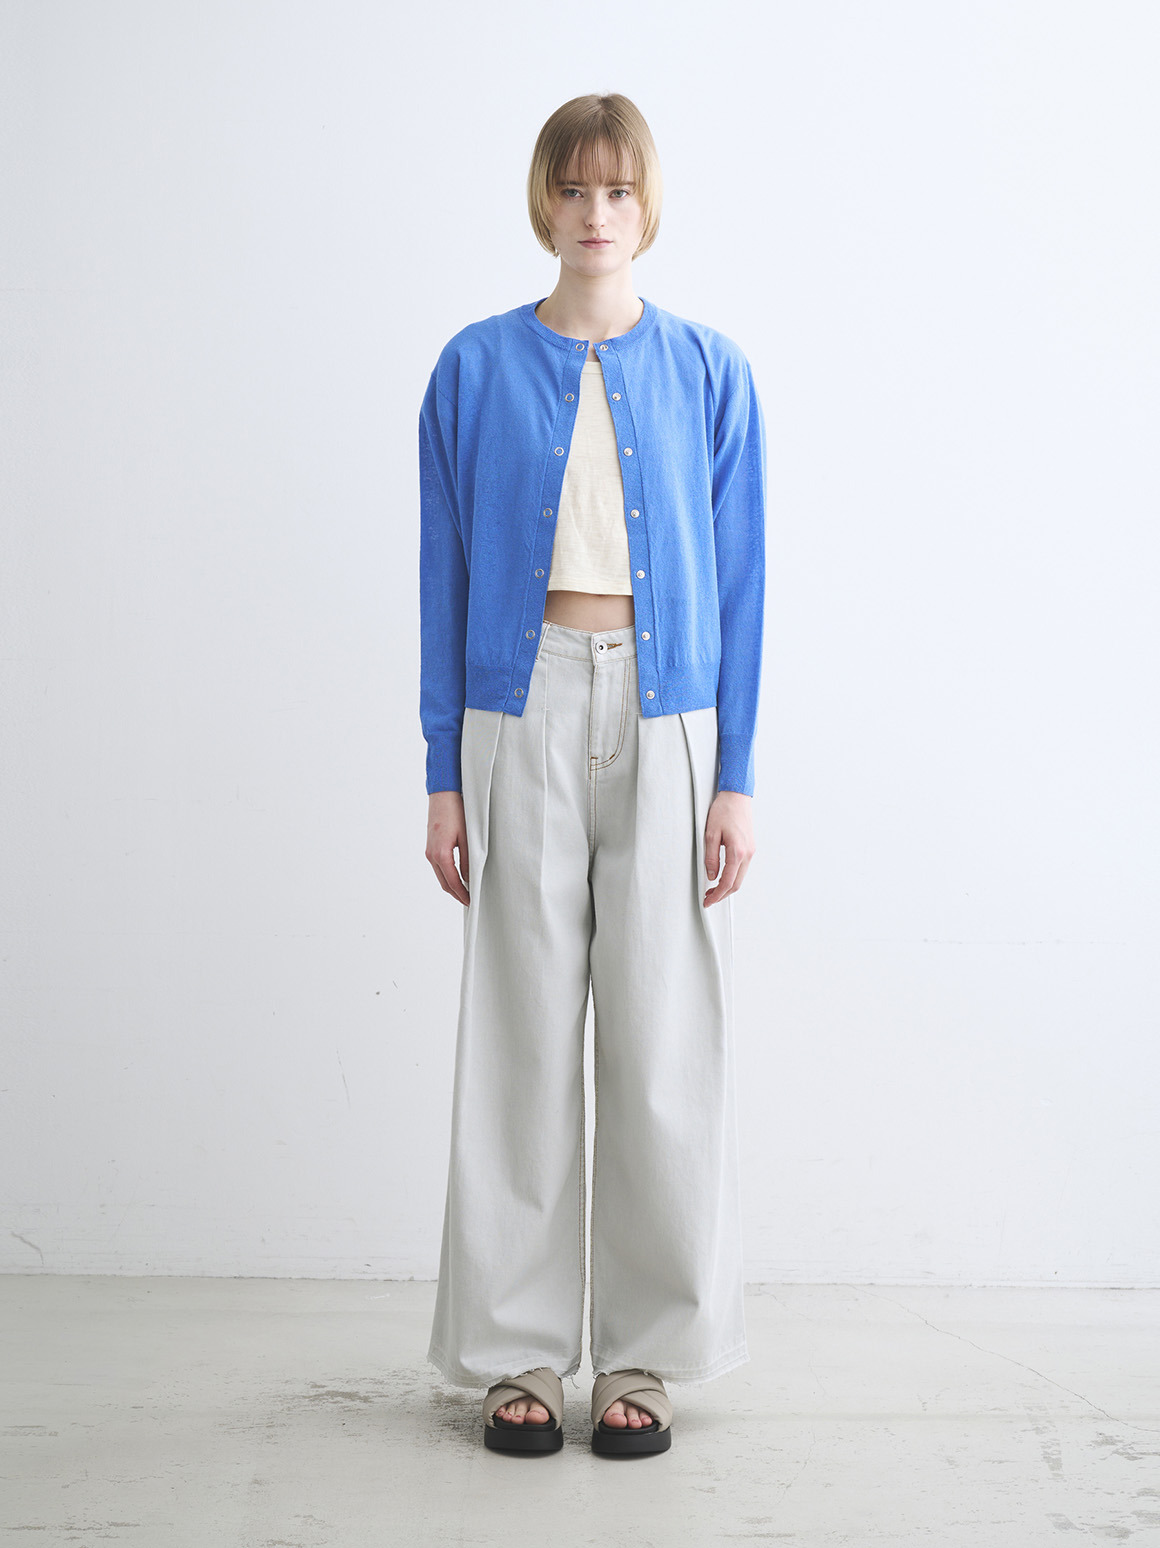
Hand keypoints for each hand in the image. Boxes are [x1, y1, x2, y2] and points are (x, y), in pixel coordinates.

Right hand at [426, 791, 469, 903]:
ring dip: (451, 885)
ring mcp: (429, 851)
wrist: (443, 795)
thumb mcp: (467, 837)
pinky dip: (447, 875)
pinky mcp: (430, 846)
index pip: (452, 882)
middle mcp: (431, 855)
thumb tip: (469, 878)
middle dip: (456, 894)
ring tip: (465, 891)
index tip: (471, 901)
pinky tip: (457, 876)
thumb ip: (468, 860)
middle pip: (443, 882)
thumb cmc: (456, 812)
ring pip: (440, 875)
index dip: (462, 894)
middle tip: (469, 900)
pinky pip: (438, 867)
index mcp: (441, 854)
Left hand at [703, 790, 754, 905]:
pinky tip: (722, 876)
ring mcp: (751, 851)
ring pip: (740, 877)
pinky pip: (742, 868)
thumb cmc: (724, 811)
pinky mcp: (750, 848)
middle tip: (708, 898)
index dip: (717, 895)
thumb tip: (711, 875)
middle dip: (722, 895)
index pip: (727, 882)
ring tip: (713, 889)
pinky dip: (733, 877)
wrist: (737, 796)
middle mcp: (747, 854)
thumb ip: (711, 858)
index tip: (707, 901)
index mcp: (737, 852)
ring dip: (727, 886)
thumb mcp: (710, 834)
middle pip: (736, 884)